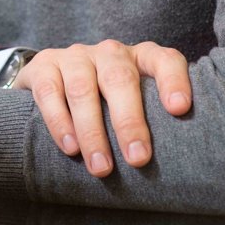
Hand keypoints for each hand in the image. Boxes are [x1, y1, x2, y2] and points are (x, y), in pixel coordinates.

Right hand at [13, 40, 190, 174]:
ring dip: (92, 131)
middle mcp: (110, 52)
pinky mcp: (44, 65)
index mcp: (141, 58)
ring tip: (101, 167)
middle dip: (129, 121)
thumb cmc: (109, 103)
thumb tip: (180, 172)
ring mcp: (76, 56)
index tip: (179, 109)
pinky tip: (70, 147)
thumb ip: (154, 123)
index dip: (174, 81)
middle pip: (120, 78)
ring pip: (83, 88)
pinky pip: (50, 91)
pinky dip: (59, 121)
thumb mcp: (136, 105)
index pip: (164, 60)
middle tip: (138, 159)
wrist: (55, 78)